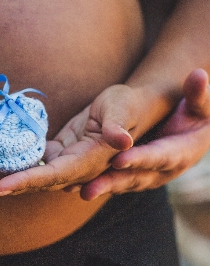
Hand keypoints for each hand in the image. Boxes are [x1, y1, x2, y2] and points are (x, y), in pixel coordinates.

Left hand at [0, 84, 139, 205]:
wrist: (126, 108)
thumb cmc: (127, 105)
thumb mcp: (122, 108)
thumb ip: (118, 125)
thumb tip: (122, 140)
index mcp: (87, 162)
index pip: (52, 176)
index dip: (26, 181)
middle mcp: (72, 169)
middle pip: (33, 183)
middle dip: (2, 190)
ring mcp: (61, 163)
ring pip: (26, 176)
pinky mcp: (54, 154)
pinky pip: (28, 164)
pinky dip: (7, 166)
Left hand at [81, 68, 209, 199]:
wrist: (188, 129)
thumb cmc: (192, 113)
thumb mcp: (198, 103)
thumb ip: (197, 94)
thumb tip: (198, 74)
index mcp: (180, 152)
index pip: (159, 156)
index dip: (140, 159)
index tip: (119, 160)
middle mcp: (161, 171)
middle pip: (134, 178)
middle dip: (110, 183)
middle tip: (88, 189)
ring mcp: (145, 176)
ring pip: (119, 183)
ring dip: (97, 187)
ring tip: (75, 190)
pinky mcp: (130, 176)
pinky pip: (110, 181)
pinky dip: (93, 184)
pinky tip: (69, 185)